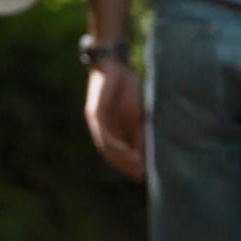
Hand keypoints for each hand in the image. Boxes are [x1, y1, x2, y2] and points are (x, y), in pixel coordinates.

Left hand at [84, 60, 145, 180]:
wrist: (114, 64)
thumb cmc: (126, 87)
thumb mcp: (136, 115)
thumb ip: (138, 134)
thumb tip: (146, 154)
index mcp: (110, 129)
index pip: (118, 153)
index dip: (129, 165)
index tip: (143, 176)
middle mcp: (100, 128)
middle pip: (111, 154)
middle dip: (125, 166)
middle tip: (139, 176)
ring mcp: (96, 121)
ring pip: (106, 146)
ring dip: (120, 158)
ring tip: (135, 166)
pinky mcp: (94, 113)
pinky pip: (103, 133)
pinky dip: (114, 144)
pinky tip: (124, 151)